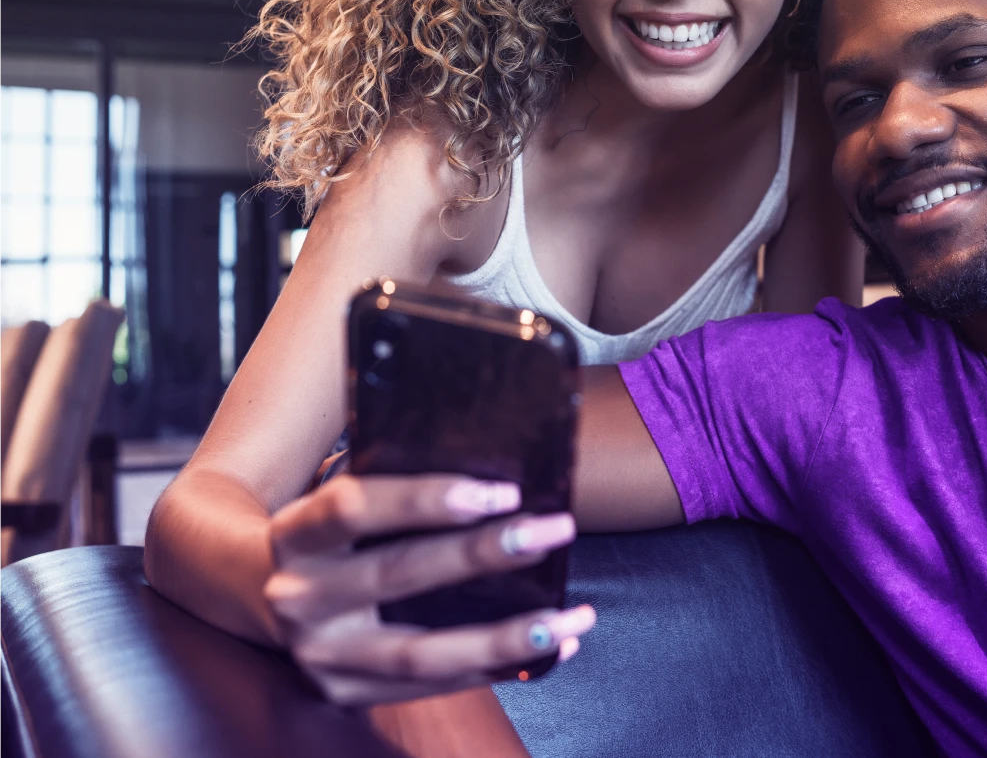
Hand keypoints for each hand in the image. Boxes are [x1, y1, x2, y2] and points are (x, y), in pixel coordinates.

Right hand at [264, 473, 594, 704]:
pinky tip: (555, 646)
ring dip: (506, 635)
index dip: (426, 498)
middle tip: (553, 528)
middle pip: (399, 575)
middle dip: (485, 553)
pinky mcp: (345, 693)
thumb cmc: (326, 530)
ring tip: (572, 616)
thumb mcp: (337, 496)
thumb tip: (494, 461)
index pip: (354, 507)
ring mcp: (320, 654)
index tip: (496, 490)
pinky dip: (499, 668)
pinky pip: (434, 687)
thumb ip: (393, 475)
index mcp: (294, 533)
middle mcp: (298, 597)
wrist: (246, 588)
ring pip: (422, 653)